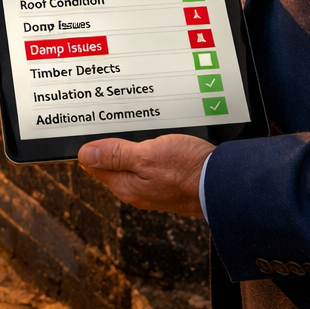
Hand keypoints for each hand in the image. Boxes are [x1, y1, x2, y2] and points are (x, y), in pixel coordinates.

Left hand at [77, 133, 214, 217]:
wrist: (224, 183)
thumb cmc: (188, 170)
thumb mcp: (146, 156)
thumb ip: (115, 155)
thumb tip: (85, 154)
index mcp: (125, 185)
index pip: (94, 165)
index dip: (89, 145)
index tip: (86, 126)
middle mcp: (136, 189)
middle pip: (112, 162)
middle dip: (108, 142)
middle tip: (106, 119)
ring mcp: (153, 185)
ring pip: (132, 160)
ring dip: (129, 144)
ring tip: (128, 124)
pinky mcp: (168, 179)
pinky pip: (149, 162)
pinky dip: (147, 148)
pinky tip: (152, 137)